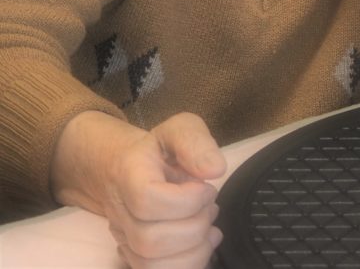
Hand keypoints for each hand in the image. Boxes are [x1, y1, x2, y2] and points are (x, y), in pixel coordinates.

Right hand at [51, 110, 226, 267]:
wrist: (128, 168)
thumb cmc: (160, 150)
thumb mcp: (180, 129)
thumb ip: (196, 142)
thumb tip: (216, 169)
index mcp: (129, 174)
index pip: (148, 200)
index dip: (186, 200)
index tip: (206, 187)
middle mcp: (119, 211)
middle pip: (150, 240)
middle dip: (194, 225)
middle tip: (210, 206)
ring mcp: (122, 237)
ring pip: (151, 264)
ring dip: (194, 249)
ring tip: (209, 225)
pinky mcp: (133, 255)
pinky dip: (188, 264)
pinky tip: (204, 243)